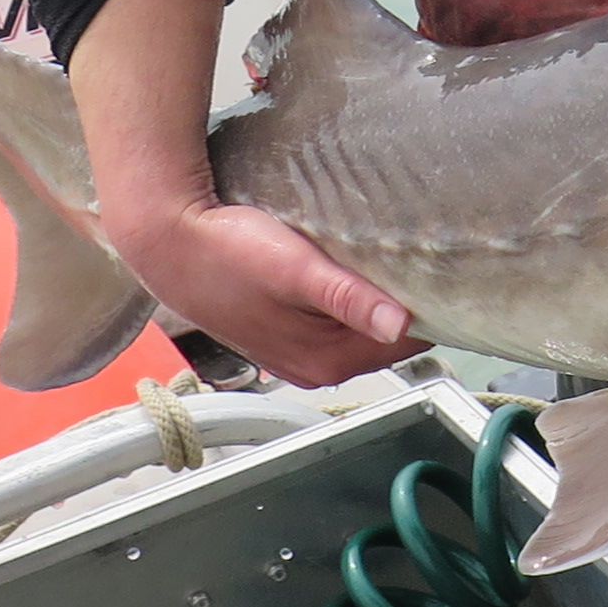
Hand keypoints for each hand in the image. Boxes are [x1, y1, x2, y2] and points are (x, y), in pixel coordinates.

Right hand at [105, 192, 422, 387]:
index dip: (429, 305)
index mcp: (327, 360)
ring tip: (386, 255)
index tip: (442, 270)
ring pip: (362, 325)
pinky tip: (347, 267)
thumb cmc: (226, 250)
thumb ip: (348, 298)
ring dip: (376, 296)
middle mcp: (317, 366)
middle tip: (419, 254)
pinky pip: (336, 318)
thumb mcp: (295, 269)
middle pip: (388, 336)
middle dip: (405, 301)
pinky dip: (348, 296)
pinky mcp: (283, 331)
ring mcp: (299, 351)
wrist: (166, 240)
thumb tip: (401, 325)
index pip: (408, 340)